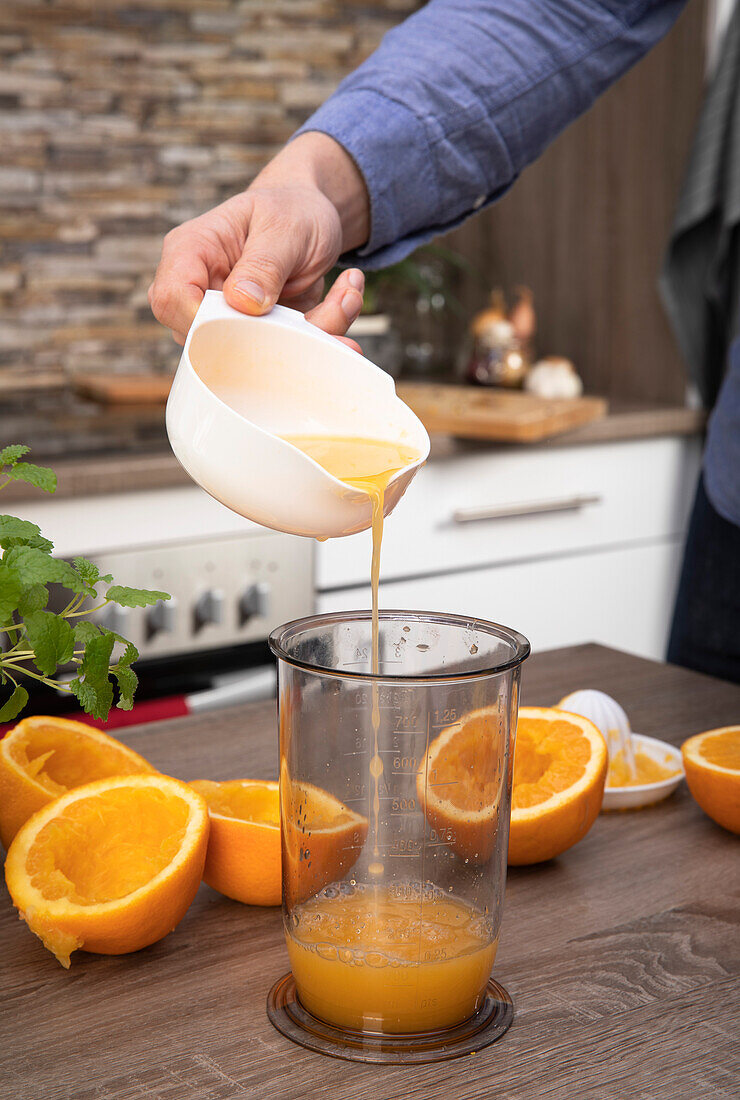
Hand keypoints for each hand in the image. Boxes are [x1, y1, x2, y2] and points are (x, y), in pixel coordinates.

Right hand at [149, 133, 369, 348]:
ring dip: (313, 335)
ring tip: (347, 295)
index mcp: (191, 252)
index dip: (204, 321)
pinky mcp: (259, 337)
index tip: (256, 317)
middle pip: (211, 341)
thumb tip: (242, 303)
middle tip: (333, 311)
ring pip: (255, 356)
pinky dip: (325, 336)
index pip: (170, 299)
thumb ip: (264, 264)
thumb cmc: (291, 209)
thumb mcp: (284, 226)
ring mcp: (229, 319)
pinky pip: (285, 355)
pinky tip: (346, 297)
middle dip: (278, 337)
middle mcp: (202, 291)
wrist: (313, 216)